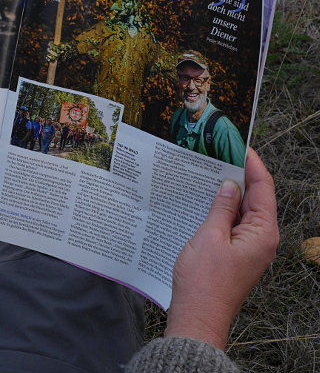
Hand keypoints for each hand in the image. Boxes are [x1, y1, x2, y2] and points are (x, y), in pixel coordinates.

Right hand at [166, 147, 278, 349]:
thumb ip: (221, 208)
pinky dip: (221, 211)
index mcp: (263, 233)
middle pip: (255, 198)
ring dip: (227, 194)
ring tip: (209, 174)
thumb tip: (230, 184)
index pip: (263, 189)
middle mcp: (261, 239)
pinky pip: (232, 225)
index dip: (252, 165)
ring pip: (242, 212)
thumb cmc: (204, 281)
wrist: (198, 315)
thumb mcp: (210, 236)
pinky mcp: (236, 254)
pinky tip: (205, 202)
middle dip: (239, 176)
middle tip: (220, 155)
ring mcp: (249, 248)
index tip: (241, 146)